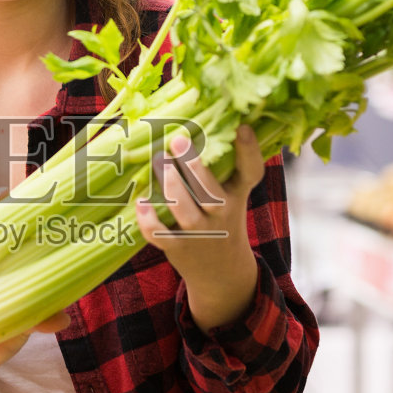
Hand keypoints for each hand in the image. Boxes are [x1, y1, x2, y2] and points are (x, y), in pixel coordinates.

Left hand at [133, 124, 263, 331]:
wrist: (223, 273)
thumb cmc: (222, 220)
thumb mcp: (233, 195)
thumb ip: (224, 166)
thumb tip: (209, 119)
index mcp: (237, 195)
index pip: (250, 173)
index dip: (248, 150)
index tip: (241, 127)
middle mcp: (222, 214)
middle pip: (210, 192)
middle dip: (194, 167)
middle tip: (178, 140)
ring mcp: (201, 234)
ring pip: (184, 211)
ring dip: (170, 186)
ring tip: (158, 161)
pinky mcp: (179, 249)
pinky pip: (161, 235)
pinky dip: (148, 220)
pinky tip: (141, 201)